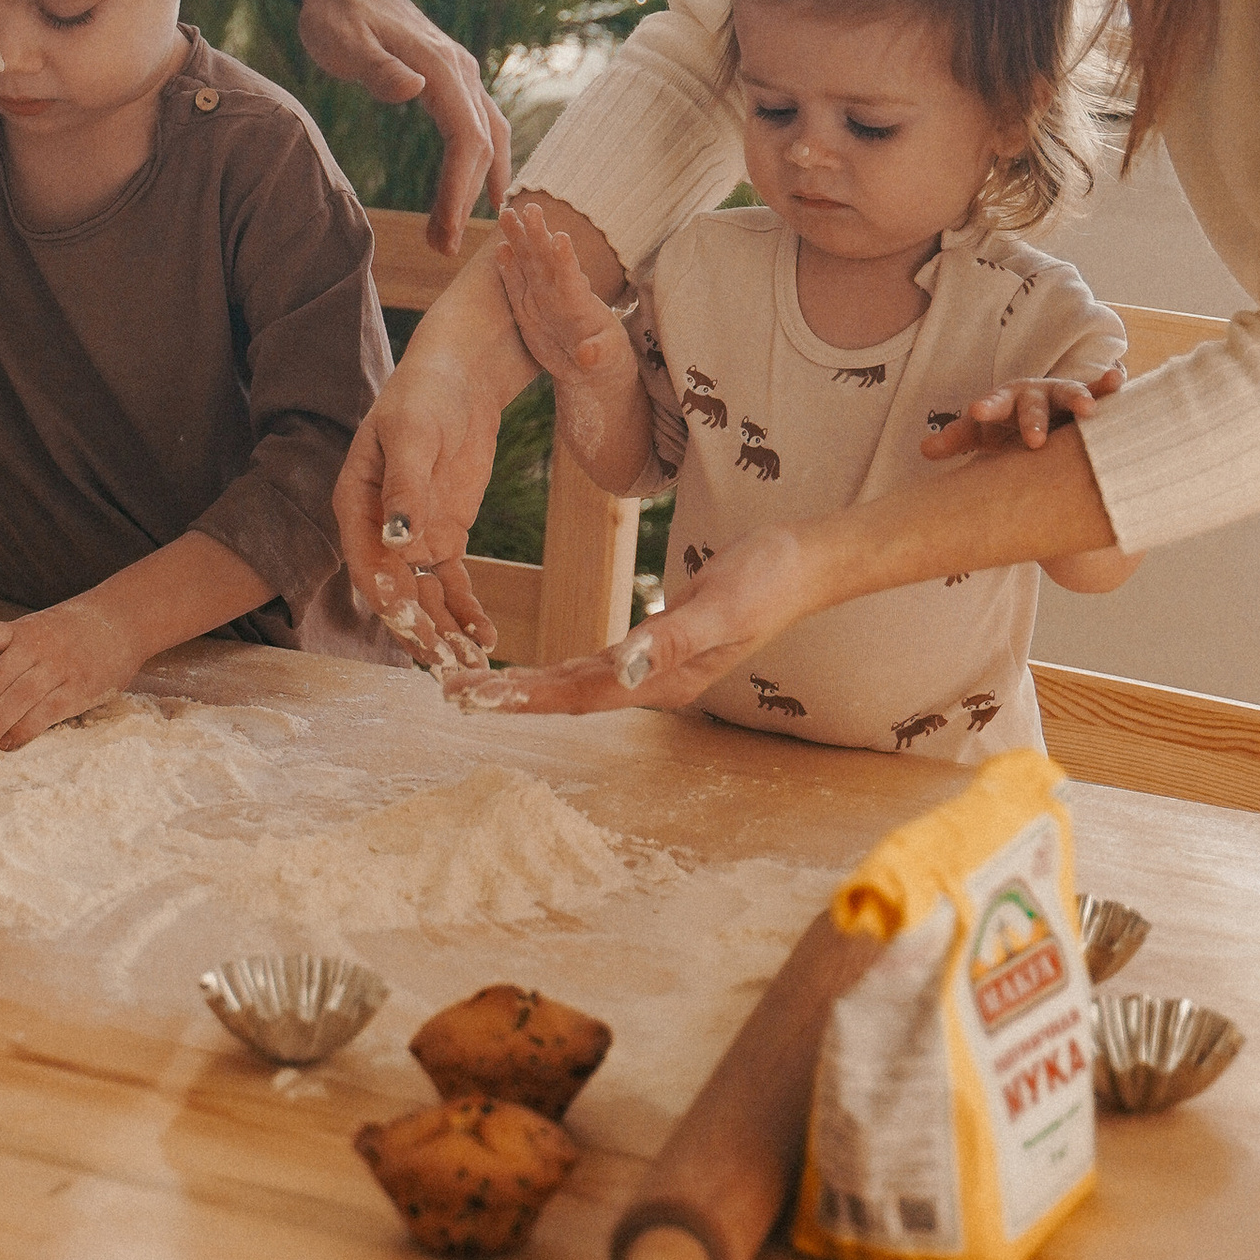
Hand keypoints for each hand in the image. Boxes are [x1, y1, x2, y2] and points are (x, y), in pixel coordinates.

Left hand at [0, 591, 142, 754]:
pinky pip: (43, 715)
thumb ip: (10, 651)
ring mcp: (58, 668)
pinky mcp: (77, 689)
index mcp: (21, 630)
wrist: (123, 621)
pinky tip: (7, 745)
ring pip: (15, 702)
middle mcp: (35, 647)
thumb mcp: (37, 628)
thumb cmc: (71, 630)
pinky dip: (22, 732)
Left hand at [293, 0, 510, 254]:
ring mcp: (461, 74)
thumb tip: (413, 91)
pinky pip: (481, 125)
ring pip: (490, 135)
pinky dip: (485, 161)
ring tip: (456, 230)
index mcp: (440, 67)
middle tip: (442, 247)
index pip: (464, 139)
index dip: (459, 190)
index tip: (445, 232)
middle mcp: (462, 71)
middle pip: (481, 144)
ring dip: (480, 184)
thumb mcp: (341, 36)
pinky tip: (477, 189)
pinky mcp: (453, 79)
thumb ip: (374, 66)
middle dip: (465, 199)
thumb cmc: (337, 12)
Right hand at [332, 345, 504, 653]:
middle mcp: (378, 530)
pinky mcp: (445, 538)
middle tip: (445, 663)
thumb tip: (397, 538)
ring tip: (471, 666)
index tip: (411, 623)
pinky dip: (466, 613)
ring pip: (425, 598)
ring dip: (445, 633)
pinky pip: (453, 585)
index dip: (386, 597)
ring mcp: (413, 538)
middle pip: (395, 592)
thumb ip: (404, 487)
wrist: (461, 379)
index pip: (365, 563)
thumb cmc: (424, 396)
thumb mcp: (412, 436)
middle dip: (419, 630)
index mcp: (355, 504)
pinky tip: (484, 640)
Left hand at [475, 527, 827, 717]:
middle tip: (450, 693)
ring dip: (528, 686)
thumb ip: (671, 639)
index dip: (525, 696)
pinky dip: (560, 668)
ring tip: (476, 686)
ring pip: (579, 682)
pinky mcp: (659, 643)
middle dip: (510, 696)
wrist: (809, 563)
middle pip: (569, 694)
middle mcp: (656, 682)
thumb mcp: (722, 605)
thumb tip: (622, 671)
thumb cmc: (771, 578)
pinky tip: (537, 670)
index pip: (579, 694)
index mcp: (665, 680)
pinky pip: (596, 664)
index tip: (474, 696)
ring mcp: (657, 667)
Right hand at [494, 197, 629, 388]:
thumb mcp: (607, 359)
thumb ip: (597, 354)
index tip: (560, 236)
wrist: (589, 368)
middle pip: (546, 259)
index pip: (571, 276)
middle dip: (537, 234)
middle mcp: (559, 292)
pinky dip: (507, 267)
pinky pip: (515, 284)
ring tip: (507, 213)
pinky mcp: (527, 309)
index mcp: (579, 302)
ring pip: (528, 263)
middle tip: (532, 208)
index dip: (565, 258)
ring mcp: (542, 298)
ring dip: (518, 239)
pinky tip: (500, 248)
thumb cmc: (606, 359)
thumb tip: (587, 356)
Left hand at [921, 360, 1125, 460]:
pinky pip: (1100, 391)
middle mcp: (1034, 396)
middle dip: (1033, 420)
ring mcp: (1062, 397)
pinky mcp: (1089, 401)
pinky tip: (1117, 379)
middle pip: (1032, 405)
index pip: (993, 404)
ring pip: (1069, 395)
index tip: (977, 412)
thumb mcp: (984, 435)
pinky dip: (1108, 385)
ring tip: (1088, 410)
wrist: (1045, 422)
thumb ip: (958, 438)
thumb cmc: (1008, 429)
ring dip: (1079, 399)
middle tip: (1034, 440)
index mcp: (1005, 403)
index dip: (986, 408)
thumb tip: (924, 448)